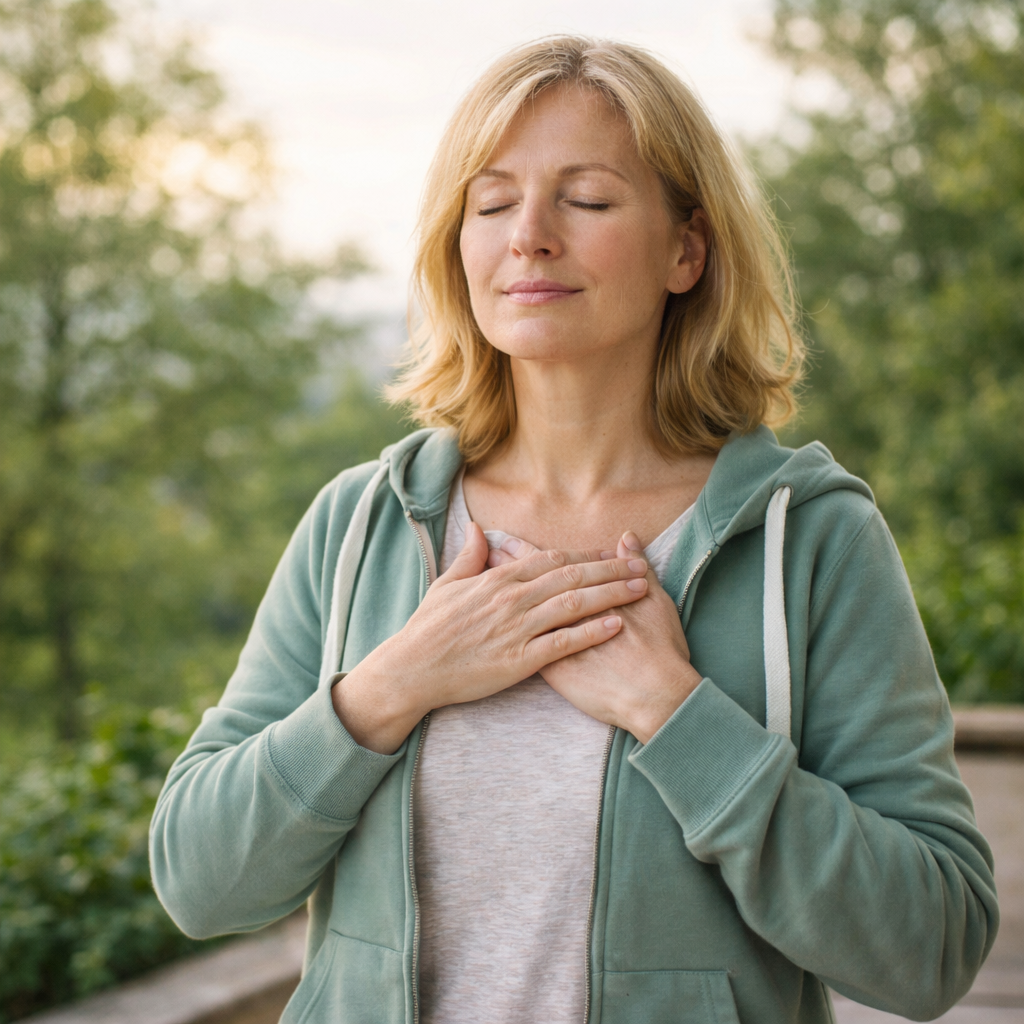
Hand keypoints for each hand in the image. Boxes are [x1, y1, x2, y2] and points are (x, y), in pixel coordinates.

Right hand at [332, 523, 650, 752]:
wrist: (412, 669)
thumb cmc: (428, 628)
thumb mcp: (446, 584)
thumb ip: (469, 556)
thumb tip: (477, 528)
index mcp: (498, 579)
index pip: (551, 559)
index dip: (585, 554)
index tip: (611, 552)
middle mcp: (512, 598)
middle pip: (571, 576)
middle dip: (610, 569)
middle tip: (642, 565)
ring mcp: (517, 628)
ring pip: (573, 604)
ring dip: (610, 594)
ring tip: (640, 589)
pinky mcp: (520, 660)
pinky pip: (563, 642)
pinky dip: (591, 632)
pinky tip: (617, 625)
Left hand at [489, 531, 701, 743]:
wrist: (655, 693)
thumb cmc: (661, 647)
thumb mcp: (655, 601)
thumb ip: (639, 567)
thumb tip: (627, 538)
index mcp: (585, 593)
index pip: (547, 566)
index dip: (524, 551)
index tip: (504, 540)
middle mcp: (563, 613)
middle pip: (525, 586)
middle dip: (502, 571)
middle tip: (480, 557)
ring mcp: (554, 642)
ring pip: (518, 614)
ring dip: (499, 599)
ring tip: (479, 585)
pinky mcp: (551, 669)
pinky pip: (523, 647)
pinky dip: (507, 634)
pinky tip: (491, 629)